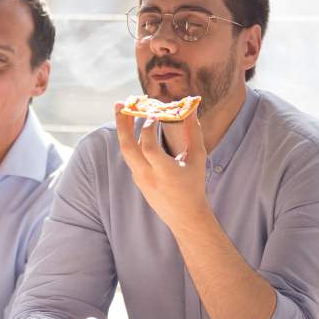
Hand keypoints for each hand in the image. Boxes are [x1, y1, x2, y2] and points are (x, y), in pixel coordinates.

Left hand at [115, 109, 210, 230]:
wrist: (184, 215)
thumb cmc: (194, 185)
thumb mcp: (197, 158)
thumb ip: (193, 132)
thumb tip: (191, 108)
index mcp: (164, 172)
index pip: (149, 148)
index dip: (149, 129)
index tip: (155, 114)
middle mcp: (148, 176)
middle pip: (127, 148)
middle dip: (122, 124)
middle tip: (121, 103)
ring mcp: (139, 178)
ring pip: (125, 151)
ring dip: (123, 129)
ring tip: (122, 109)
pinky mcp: (137, 179)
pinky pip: (131, 156)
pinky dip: (131, 139)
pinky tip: (134, 125)